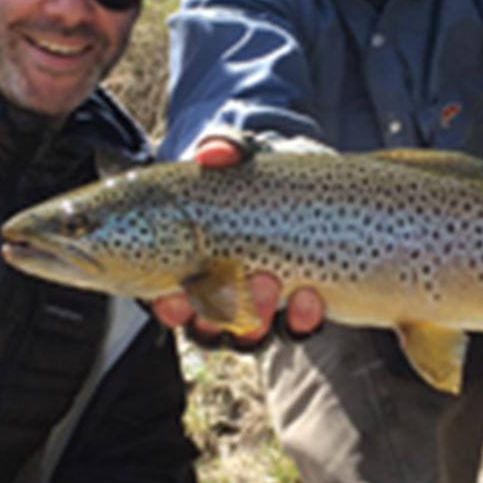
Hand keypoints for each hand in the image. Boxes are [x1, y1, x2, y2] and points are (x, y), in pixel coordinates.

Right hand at [150, 137, 325, 341]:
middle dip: (217, 312)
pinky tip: (311, 299)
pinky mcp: (300, 308)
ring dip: (257, 317)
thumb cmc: (259, 172)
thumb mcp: (241, 154)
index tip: (173, 296)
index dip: (170, 306)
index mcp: (192, 265)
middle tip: (235, 278)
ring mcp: (261, 305)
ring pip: (250, 335)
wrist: (312, 177)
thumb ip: (224, 147)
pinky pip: (297, 329)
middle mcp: (223, 294)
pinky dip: (302, 321)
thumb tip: (211, 153)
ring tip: (270, 281)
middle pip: (208, 326)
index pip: (172, 300)